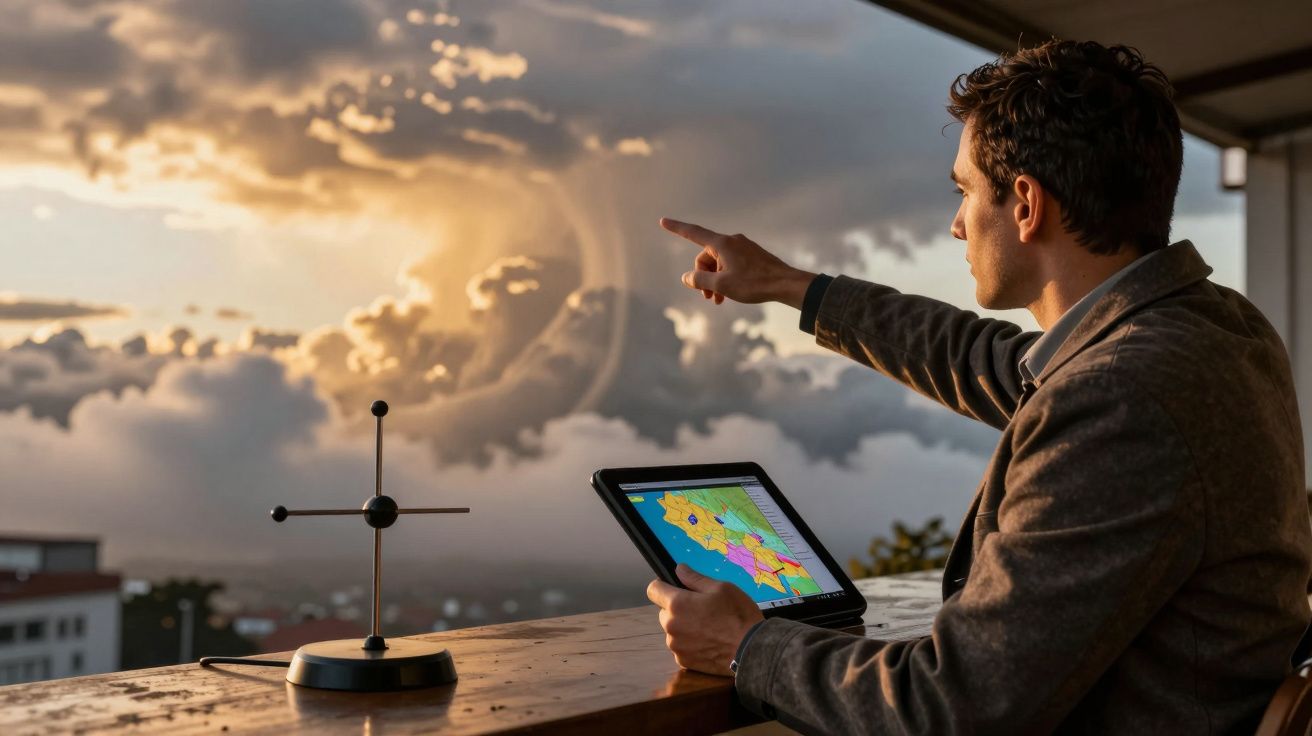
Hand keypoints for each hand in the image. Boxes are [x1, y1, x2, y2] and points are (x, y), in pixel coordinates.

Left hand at [646, 563, 763, 676]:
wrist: (751, 650)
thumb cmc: (738, 616)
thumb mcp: (720, 588)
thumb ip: (695, 578)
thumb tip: (679, 569)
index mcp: (677, 604)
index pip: (653, 590)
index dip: (663, 585)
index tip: (673, 587)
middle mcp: (671, 626)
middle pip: (664, 612)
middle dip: (677, 608)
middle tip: (701, 609)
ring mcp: (676, 646)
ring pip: (673, 630)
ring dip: (684, 627)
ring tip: (709, 627)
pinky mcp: (684, 661)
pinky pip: (681, 647)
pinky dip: (690, 644)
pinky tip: (709, 642)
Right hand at [660, 217, 815, 307]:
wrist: (785, 284)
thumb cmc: (754, 284)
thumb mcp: (721, 285)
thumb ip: (699, 281)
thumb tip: (686, 277)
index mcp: (722, 244)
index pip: (693, 233)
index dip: (676, 228)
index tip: (663, 221)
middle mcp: (732, 241)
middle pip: (706, 257)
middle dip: (703, 277)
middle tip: (707, 297)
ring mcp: (743, 247)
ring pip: (719, 263)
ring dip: (715, 281)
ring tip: (718, 300)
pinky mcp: (751, 256)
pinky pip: (731, 264)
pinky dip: (726, 277)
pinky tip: (730, 294)